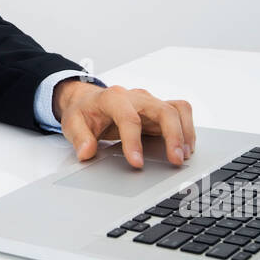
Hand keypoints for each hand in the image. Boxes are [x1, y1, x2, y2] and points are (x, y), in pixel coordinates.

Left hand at [53, 80, 195, 169]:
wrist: (88, 100)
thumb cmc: (84, 111)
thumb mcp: (72, 123)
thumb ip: (79, 138)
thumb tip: (87, 152)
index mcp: (113, 98)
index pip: (128, 117)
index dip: (134, 141)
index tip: (137, 163)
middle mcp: (136, 97)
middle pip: (162, 110)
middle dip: (172, 135)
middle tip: (175, 160)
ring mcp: (149, 102)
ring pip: (177, 109)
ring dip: (185, 132)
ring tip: (185, 156)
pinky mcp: (158, 109)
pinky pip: (180, 113)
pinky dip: (187, 129)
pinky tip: (186, 148)